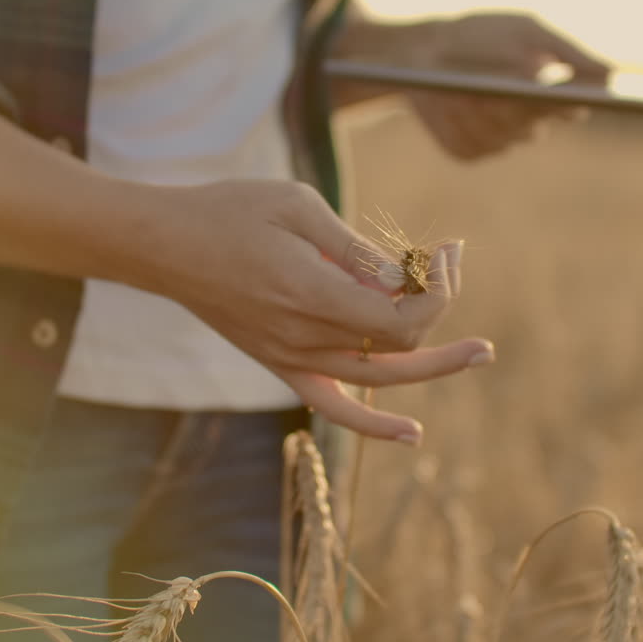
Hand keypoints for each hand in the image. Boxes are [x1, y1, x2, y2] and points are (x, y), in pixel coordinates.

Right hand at [140, 180, 492, 443]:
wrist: (165, 246)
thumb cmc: (231, 212)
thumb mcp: (300, 207)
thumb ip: (356, 250)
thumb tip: (405, 278)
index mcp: (312, 293)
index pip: (400, 316)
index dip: (437, 290)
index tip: (443, 250)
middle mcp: (304, 336)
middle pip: (398, 346)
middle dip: (442, 312)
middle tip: (461, 274)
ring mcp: (291, 357)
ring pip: (377, 377)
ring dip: (431, 363)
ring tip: (477, 353)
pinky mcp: (280, 363)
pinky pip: (331, 404)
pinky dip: (372, 425)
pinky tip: (412, 434)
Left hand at [405, 13, 609, 159]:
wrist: (424, 50)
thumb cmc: (483, 36)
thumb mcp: (527, 33)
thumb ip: (567, 53)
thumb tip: (610, 74)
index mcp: (548, 95)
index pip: (572, 107)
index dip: (574, 105)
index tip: (575, 98)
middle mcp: (526, 123)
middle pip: (533, 126)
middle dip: (516, 107)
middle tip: (506, 93)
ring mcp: (497, 140)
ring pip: (501, 136)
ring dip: (483, 113)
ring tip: (465, 91)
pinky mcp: (467, 150)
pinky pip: (471, 145)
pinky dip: (458, 122)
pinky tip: (448, 103)